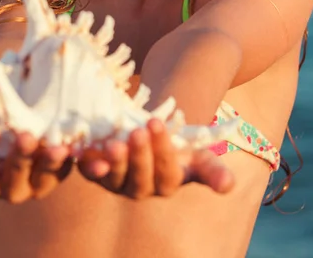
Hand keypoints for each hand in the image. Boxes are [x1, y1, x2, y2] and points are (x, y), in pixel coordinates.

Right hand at [0, 95, 73, 202]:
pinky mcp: (58, 176)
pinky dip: (71, 162)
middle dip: (20, 158)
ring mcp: (36, 185)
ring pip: (43, 179)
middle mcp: (10, 190)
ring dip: (49, 163)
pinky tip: (74, 145)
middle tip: (25, 136)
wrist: (9, 146)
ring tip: (55, 146)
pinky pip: (66, 172)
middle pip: (15, 177)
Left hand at [77, 119, 233, 198]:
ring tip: (114, 142)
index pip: (166, 173)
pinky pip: (88, 171)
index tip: (157, 123)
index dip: (162, 151)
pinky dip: (86, 164)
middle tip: (139, 131)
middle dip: (140, 155)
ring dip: (114, 161)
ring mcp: (116, 181)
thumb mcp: (197, 154)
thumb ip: (212, 170)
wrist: (148, 131)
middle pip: (140, 178)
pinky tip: (85, 152)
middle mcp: (140, 188)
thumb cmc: (177, 145)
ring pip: (114, 177)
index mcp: (166, 184)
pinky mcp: (94, 171)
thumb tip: (228, 184)